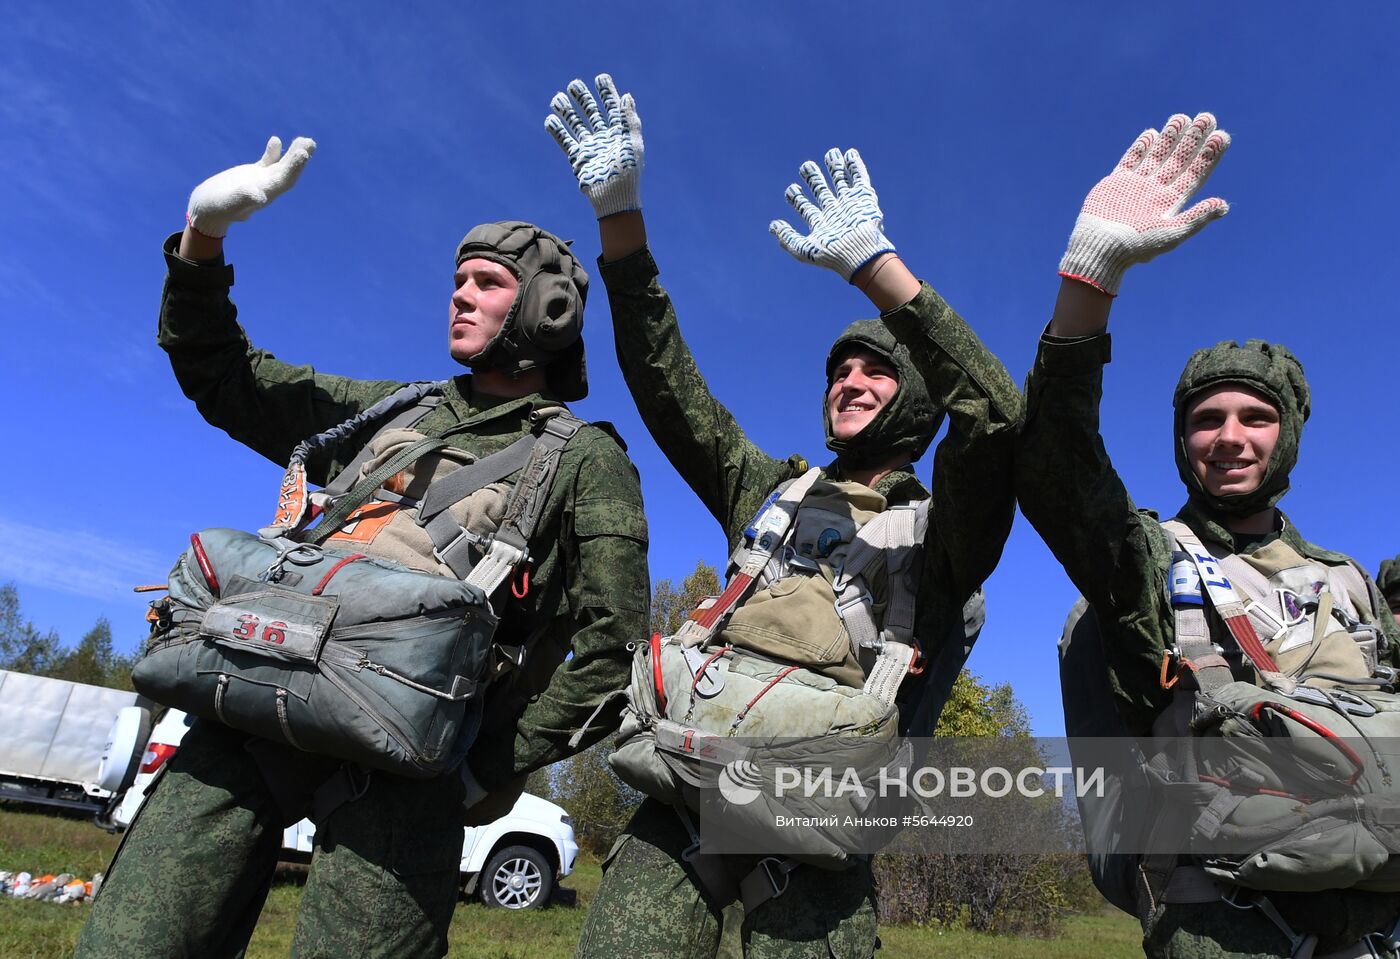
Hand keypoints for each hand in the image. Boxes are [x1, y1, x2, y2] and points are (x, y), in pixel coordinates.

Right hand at [186, 136, 315, 238]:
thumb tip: (261, 197)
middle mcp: (267, 188)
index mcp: (265, 194)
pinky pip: (267, 163)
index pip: (284, 180)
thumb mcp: (229, 202)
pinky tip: (276, 140)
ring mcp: (261, 180)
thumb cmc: (216, 208)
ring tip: (306, 140)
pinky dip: (273, 153)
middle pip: (287, 172)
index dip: (294, 168)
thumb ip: (244, 198)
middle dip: (298, 159)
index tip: (303, 154)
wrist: (207, 210)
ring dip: (292, 154)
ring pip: (280, 166)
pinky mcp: (252, 175)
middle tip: (310, 143)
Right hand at [545, 73, 643, 218]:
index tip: (600, 77)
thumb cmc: (628, 171)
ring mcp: (590, 147)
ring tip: (557, 97)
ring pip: (576, 124)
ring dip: (567, 111)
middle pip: (591, 113)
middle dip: (583, 98)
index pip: (612, 107)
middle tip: (574, 84)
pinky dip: (557, 131)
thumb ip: (629, 119)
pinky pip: (565, 142)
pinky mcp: (578, 158)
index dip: (606, 92)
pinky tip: (550, 119)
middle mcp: (604, 138)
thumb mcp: (633, 143)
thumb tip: (626, 95)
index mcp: (619, 133)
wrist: (615, 197)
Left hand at [770, 148, 893, 282]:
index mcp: (821, 224)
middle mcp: (834, 212)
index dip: (797, 198)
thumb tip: (772, 226)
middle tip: (805, 166)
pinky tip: (850, 154)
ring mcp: (849, 204)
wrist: (859, 252)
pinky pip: (860, 177)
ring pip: (841, 181)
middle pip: (821, 191)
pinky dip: (855, 165)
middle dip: (813, 178)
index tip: (791, 189)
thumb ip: (787, 237)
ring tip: (830, 153)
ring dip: (835, 167)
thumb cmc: (832, 254)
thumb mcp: (804, 249)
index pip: (806, 208)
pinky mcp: (864, 197)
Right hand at [1059, 113, 1229, 294]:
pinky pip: (1131, 160)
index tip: (1222, 136)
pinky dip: (1140, 147)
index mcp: (1171, 202)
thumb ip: (1197, 218)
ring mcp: (1136, 185)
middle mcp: (1156, 191)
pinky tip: (1152, 133)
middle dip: (1193, 139)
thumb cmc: (1136, 246)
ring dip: (1170, 137)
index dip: (1209, 155)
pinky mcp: (1116, 182)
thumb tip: (1224, 206)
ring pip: (1157, 155)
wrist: (1101, 247)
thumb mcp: (1172, 234)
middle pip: (1179, 159)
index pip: (1195, 173)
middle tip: (1207, 117)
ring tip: (1182, 117)